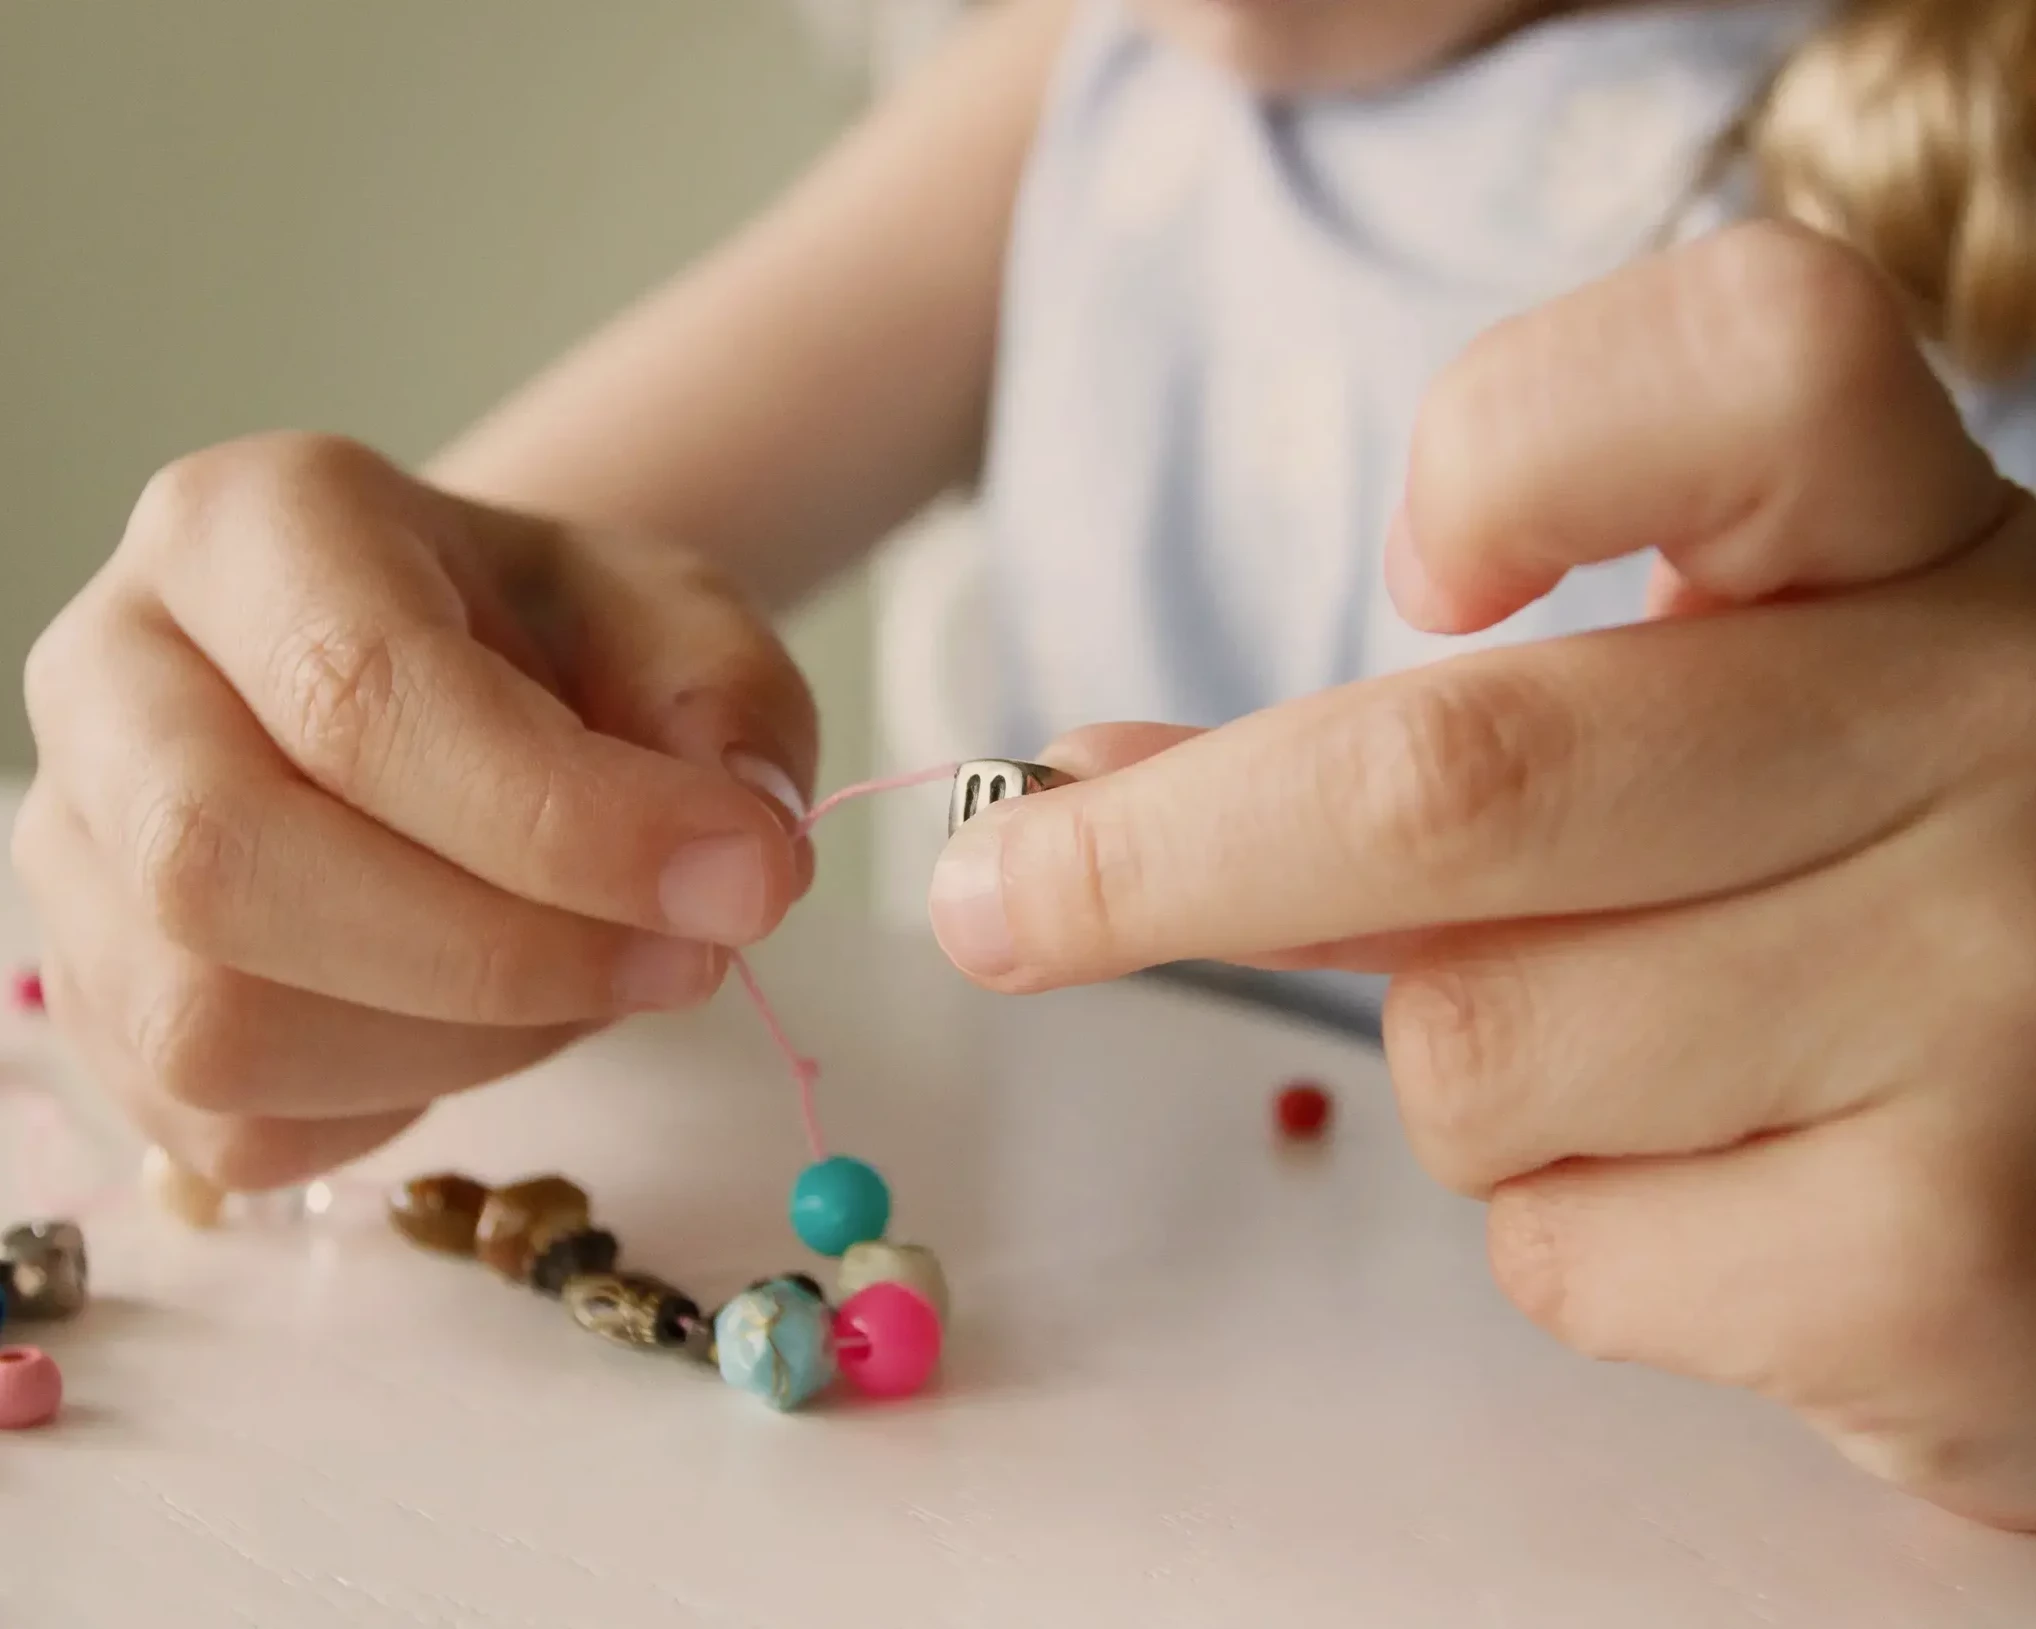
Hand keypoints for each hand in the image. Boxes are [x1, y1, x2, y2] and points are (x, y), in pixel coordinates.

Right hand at [12, 434, 816, 1189]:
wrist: (458, 684)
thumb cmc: (554, 642)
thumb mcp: (679, 620)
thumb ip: (729, 708)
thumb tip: (740, 856)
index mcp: (248, 527)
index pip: (358, 691)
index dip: (565, 821)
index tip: (746, 880)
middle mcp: (110, 674)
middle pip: (223, 864)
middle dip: (499, 954)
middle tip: (691, 958)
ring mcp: (72, 850)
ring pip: (212, 1023)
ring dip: (463, 1042)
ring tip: (593, 977)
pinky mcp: (92, 1000)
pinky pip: (229, 1125)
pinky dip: (400, 1101)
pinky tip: (489, 1019)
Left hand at [929, 223, 2035, 1527]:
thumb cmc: (1869, 924)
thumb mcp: (1718, 760)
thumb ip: (1439, 745)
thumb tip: (1078, 788)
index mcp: (1926, 561)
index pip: (1747, 360)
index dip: (1528, 444)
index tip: (1421, 578)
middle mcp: (1995, 740)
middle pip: (1461, 772)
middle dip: (1166, 859)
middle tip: (999, 901)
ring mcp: (1989, 1002)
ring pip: (1474, 1049)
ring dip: (1478, 1083)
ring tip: (1657, 1077)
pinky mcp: (1946, 1254)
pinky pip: (1562, 1247)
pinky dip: (1574, 1235)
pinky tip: (1738, 1205)